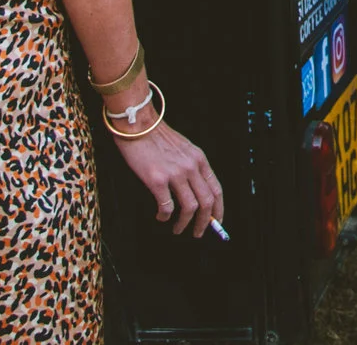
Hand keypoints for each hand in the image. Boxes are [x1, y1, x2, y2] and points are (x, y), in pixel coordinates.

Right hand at [113, 119, 223, 237]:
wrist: (138, 124)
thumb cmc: (157, 136)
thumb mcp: (184, 147)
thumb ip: (192, 165)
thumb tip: (197, 191)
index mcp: (199, 159)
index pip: (216, 189)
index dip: (218, 209)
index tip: (216, 221)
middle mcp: (191, 167)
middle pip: (207, 202)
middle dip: (205, 222)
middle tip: (198, 233)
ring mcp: (175, 173)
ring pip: (190, 208)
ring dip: (184, 224)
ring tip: (178, 230)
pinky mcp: (157, 179)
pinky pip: (167, 206)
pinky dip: (165, 216)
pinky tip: (161, 217)